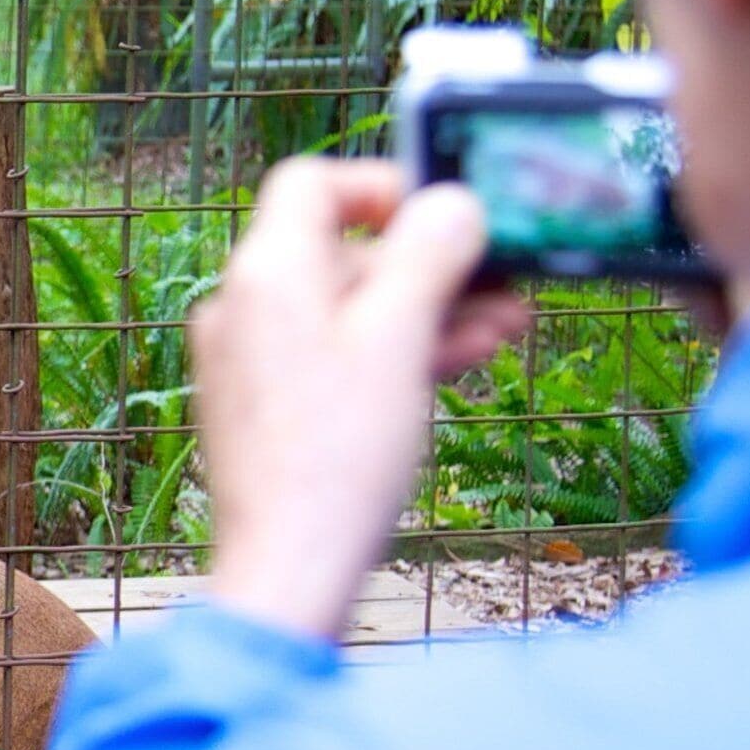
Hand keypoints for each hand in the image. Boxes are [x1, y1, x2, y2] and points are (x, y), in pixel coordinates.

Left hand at [193, 161, 530, 642]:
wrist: (289, 565)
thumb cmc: (339, 454)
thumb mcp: (400, 338)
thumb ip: (427, 256)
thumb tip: (450, 202)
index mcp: (265, 273)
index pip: (312, 184)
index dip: (383, 186)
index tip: (445, 212)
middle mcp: (243, 307)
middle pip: (342, 252)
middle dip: (429, 265)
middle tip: (506, 285)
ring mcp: (250, 360)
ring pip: (347, 310)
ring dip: (426, 311)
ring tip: (504, 330)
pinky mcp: (266, 407)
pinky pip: (333, 356)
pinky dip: (391, 352)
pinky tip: (455, 364)